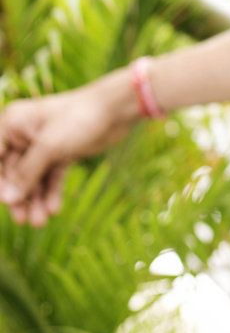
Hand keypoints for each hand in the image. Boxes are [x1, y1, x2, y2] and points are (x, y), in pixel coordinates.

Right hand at [0, 73, 139, 226]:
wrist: (116, 110)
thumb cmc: (79, 118)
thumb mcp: (49, 147)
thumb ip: (27, 173)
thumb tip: (7, 200)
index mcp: (13, 123)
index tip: (5, 202)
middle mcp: (24, 134)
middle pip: (13, 172)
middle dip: (19, 196)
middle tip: (24, 220)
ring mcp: (42, 144)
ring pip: (33, 178)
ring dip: (35, 199)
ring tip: (40, 222)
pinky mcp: (60, 153)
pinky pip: (50, 176)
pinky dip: (51, 192)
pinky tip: (54, 209)